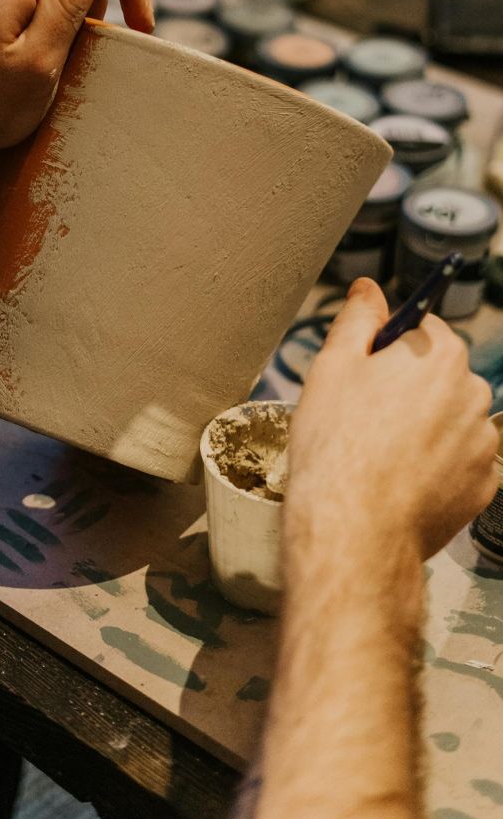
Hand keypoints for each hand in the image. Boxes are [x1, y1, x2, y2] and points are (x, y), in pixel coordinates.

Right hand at [288, 278, 497, 561]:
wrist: (354, 530)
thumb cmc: (337, 445)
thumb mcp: (333, 366)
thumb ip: (357, 319)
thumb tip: (367, 288)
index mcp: (440, 355)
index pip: (421, 328)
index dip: (386, 348)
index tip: (363, 374)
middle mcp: (474, 394)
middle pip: (439, 374)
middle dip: (408, 387)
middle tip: (363, 416)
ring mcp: (484, 445)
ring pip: (450, 419)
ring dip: (424, 426)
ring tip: (380, 454)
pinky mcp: (485, 487)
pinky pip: (460, 462)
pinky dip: (436, 466)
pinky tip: (401, 479)